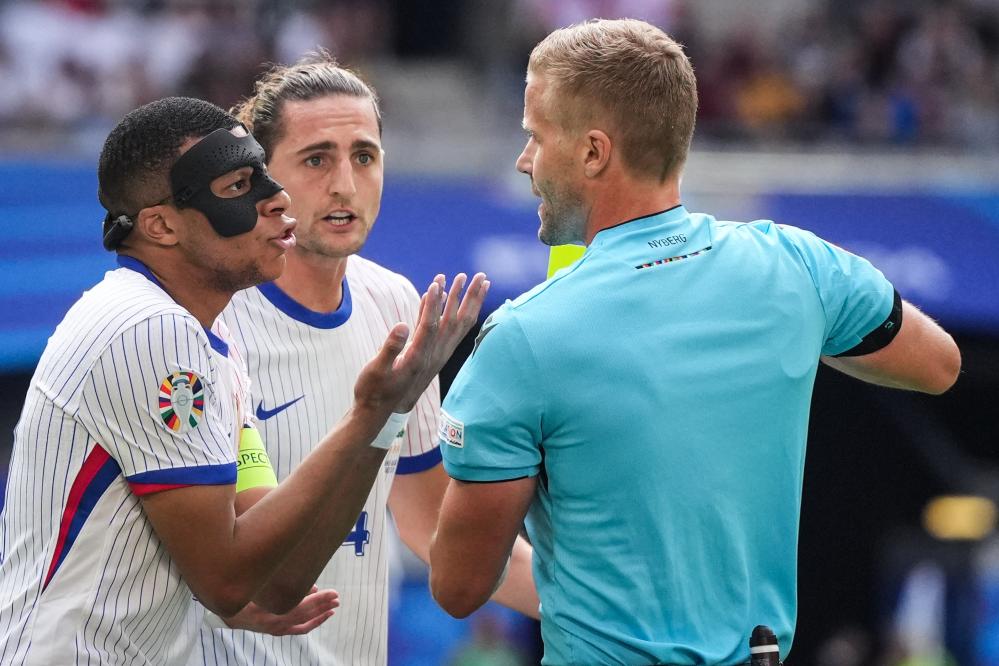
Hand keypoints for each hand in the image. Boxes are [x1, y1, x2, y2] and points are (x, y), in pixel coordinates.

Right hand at [222, 586, 338, 635]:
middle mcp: (274, 622)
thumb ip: (281, 585)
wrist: (228, 614)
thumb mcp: (259, 586)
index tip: (331, 592)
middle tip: (337, 596)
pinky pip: (300, 629)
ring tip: (335, 604)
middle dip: (322, 604)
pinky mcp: (279, 631)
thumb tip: (311, 586)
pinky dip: (314, 622)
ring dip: (321, 613)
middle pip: (304, 614)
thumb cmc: (244, 594)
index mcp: (268, 611)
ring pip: (305, 622)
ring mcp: (277, 629)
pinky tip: (326, 615)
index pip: (299, 606)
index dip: (317, 600)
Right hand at [354, 273, 488, 413]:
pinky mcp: (430, 356)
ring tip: (472, 281)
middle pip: (456, 322)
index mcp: (419, 357)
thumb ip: (390, 349)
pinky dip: (445, 311)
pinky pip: (443, 329)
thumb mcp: (376, 371)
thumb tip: (402, 326)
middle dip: (467, 298)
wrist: (380, 414)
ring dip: (465, 302)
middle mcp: (432, 355)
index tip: (437, 283)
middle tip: (480, 276)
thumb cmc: (374, 392)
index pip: (430, 326)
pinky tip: (440, 296)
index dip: (433, 304)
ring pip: (455, 325)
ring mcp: (434, 356)